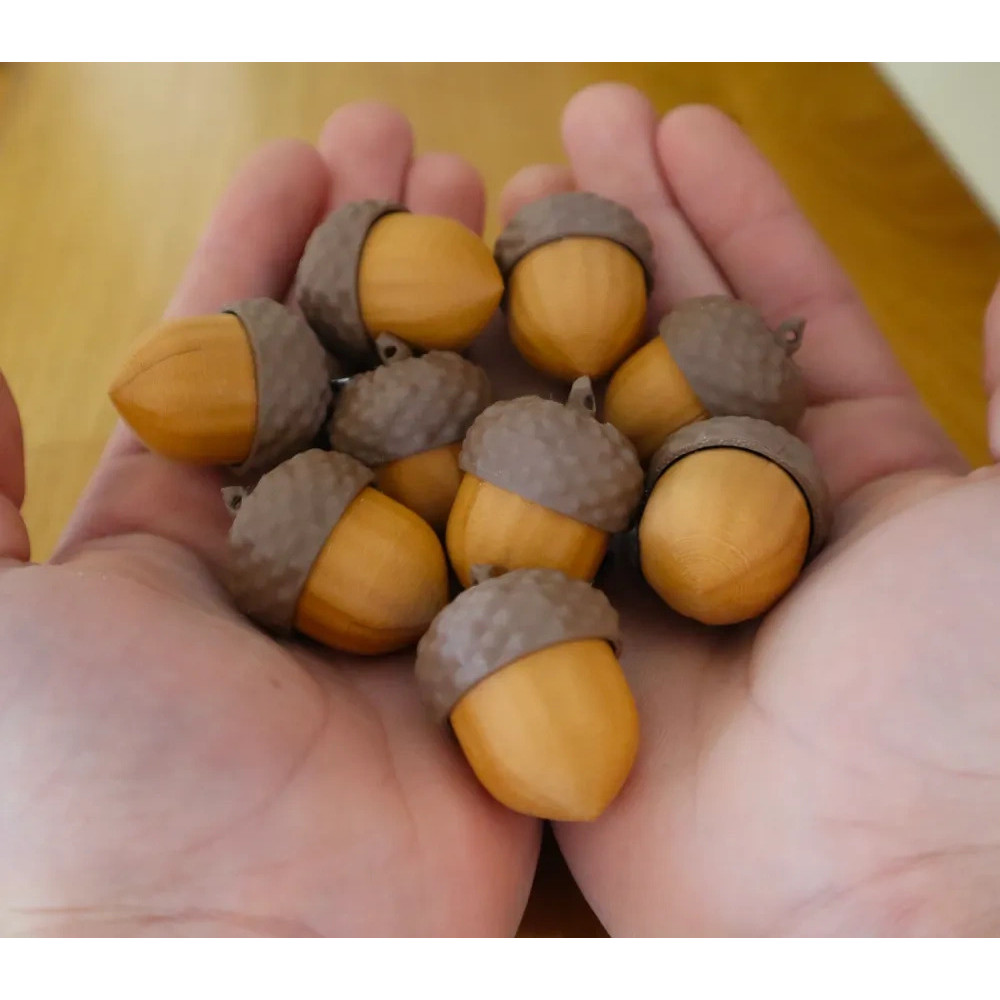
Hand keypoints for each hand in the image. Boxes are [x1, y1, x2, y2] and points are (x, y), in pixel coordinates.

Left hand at [0, 103, 539, 936]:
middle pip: (359, 371)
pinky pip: (535, 514)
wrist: (237, 952)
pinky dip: (555, 421)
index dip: (268, 247)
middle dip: (388, 254)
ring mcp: (417, 595)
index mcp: (190, 534)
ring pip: (455, 422)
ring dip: (477, 310)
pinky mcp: (505, 640)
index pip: (238, 355)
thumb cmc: (90, 785)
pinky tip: (582, 326)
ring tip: (508, 198)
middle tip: (425, 151)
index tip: (309, 156)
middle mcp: (309, 555)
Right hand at [495, 84, 999, 934]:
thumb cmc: (975, 710)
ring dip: (538, 311)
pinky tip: (440, 344)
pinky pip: (509, 518)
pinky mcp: (559, 642)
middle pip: (657, 349)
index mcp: (842, 487)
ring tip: (496, 201)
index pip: (772, 318)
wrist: (873, 897)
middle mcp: (729, 525)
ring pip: (574, 417)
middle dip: (619, 234)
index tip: (677, 123)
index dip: (731, 217)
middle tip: (565, 133)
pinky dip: (475, 437)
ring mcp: (634, 581)